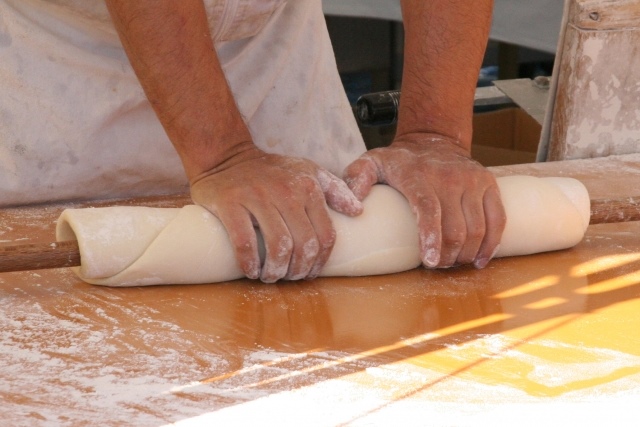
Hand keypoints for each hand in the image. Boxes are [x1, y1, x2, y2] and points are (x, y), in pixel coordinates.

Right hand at [191, 145, 362, 282]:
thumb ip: (335, 189)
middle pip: (304, 244)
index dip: (320, 262)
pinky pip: (244, 241)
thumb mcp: (308, 171)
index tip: (309, 273)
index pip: (325, 235)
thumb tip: (358, 211)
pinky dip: (249, 263)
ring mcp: (257, 196)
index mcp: (308, 187)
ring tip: (270, 276)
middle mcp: (286, 191)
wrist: (227, 158)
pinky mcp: (230, 203)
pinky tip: (251, 271)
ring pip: (278, 246)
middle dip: (298, 270)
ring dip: (276, 270)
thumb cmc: (272, 171)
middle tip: (289, 278)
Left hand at [344, 133, 505, 268]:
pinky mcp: (488, 184)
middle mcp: (449, 177)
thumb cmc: (399, 161)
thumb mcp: (371, 162)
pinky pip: (497, 219)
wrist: (433, 138)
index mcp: (418, 175)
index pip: (429, 210)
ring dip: (466, 254)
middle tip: (437, 266)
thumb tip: (355, 208)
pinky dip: (491, 244)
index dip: (431, 238)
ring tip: (453, 263)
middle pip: (455, 227)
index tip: (430, 262)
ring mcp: (472, 180)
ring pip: (477, 228)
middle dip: (448, 255)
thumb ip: (357, 179)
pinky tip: (479, 260)